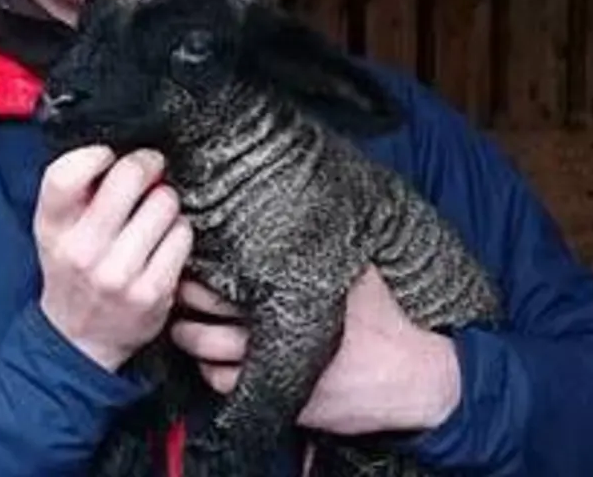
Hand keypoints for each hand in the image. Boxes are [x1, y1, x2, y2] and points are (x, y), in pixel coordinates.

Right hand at [33, 146, 193, 371]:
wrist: (79, 338)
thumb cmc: (72, 270)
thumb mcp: (54, 229)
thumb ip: (74, 190)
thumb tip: (121, 149)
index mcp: (52, 228)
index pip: (68, 172)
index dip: (96, 154)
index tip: (108, 158)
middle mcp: (82, 250)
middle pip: (128, 176)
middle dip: (146, 164)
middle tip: (150, 169)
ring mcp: (118, 273)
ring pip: (164, 202)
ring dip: (165, 202)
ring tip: (154, 215)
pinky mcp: (152, 291)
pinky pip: (182, 235)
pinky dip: (178, 232)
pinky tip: (164, 241)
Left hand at [169, 266, 460, 434]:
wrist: (412, 377)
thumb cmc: (387, 319)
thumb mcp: (360, 271)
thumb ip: (329, 243)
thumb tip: (306, 197)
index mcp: (292, 289)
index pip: (227, 276)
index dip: (201, 268)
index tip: (194, 258)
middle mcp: (277, 326)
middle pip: (206, 311)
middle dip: (186, 299)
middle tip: (181, 288)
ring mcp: (275, 363)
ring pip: (206, 350)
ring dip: (189, 336)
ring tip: (185, 321)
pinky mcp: (276, 394)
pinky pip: (222, 384)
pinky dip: (209, 370)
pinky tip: (212, 357)